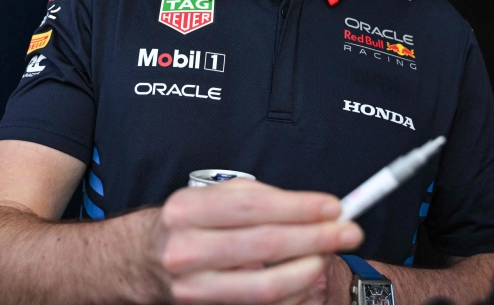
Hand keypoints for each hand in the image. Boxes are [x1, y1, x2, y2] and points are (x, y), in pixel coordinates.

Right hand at [150, 179, 363, 303]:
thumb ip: (257, 198)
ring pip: (266, 286)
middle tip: (350, 232)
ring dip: (308, 271)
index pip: (253, 207)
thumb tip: (315, 208)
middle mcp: (185, 251)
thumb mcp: (211, 198)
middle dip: (316, 238)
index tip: (335, 206)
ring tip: (327, 256)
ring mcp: (192, 289)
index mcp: (187, 210)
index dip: (299, 207)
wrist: (144, 262)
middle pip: (265, 245)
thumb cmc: (189, 224)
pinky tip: (306, 280)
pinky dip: (291, 295)